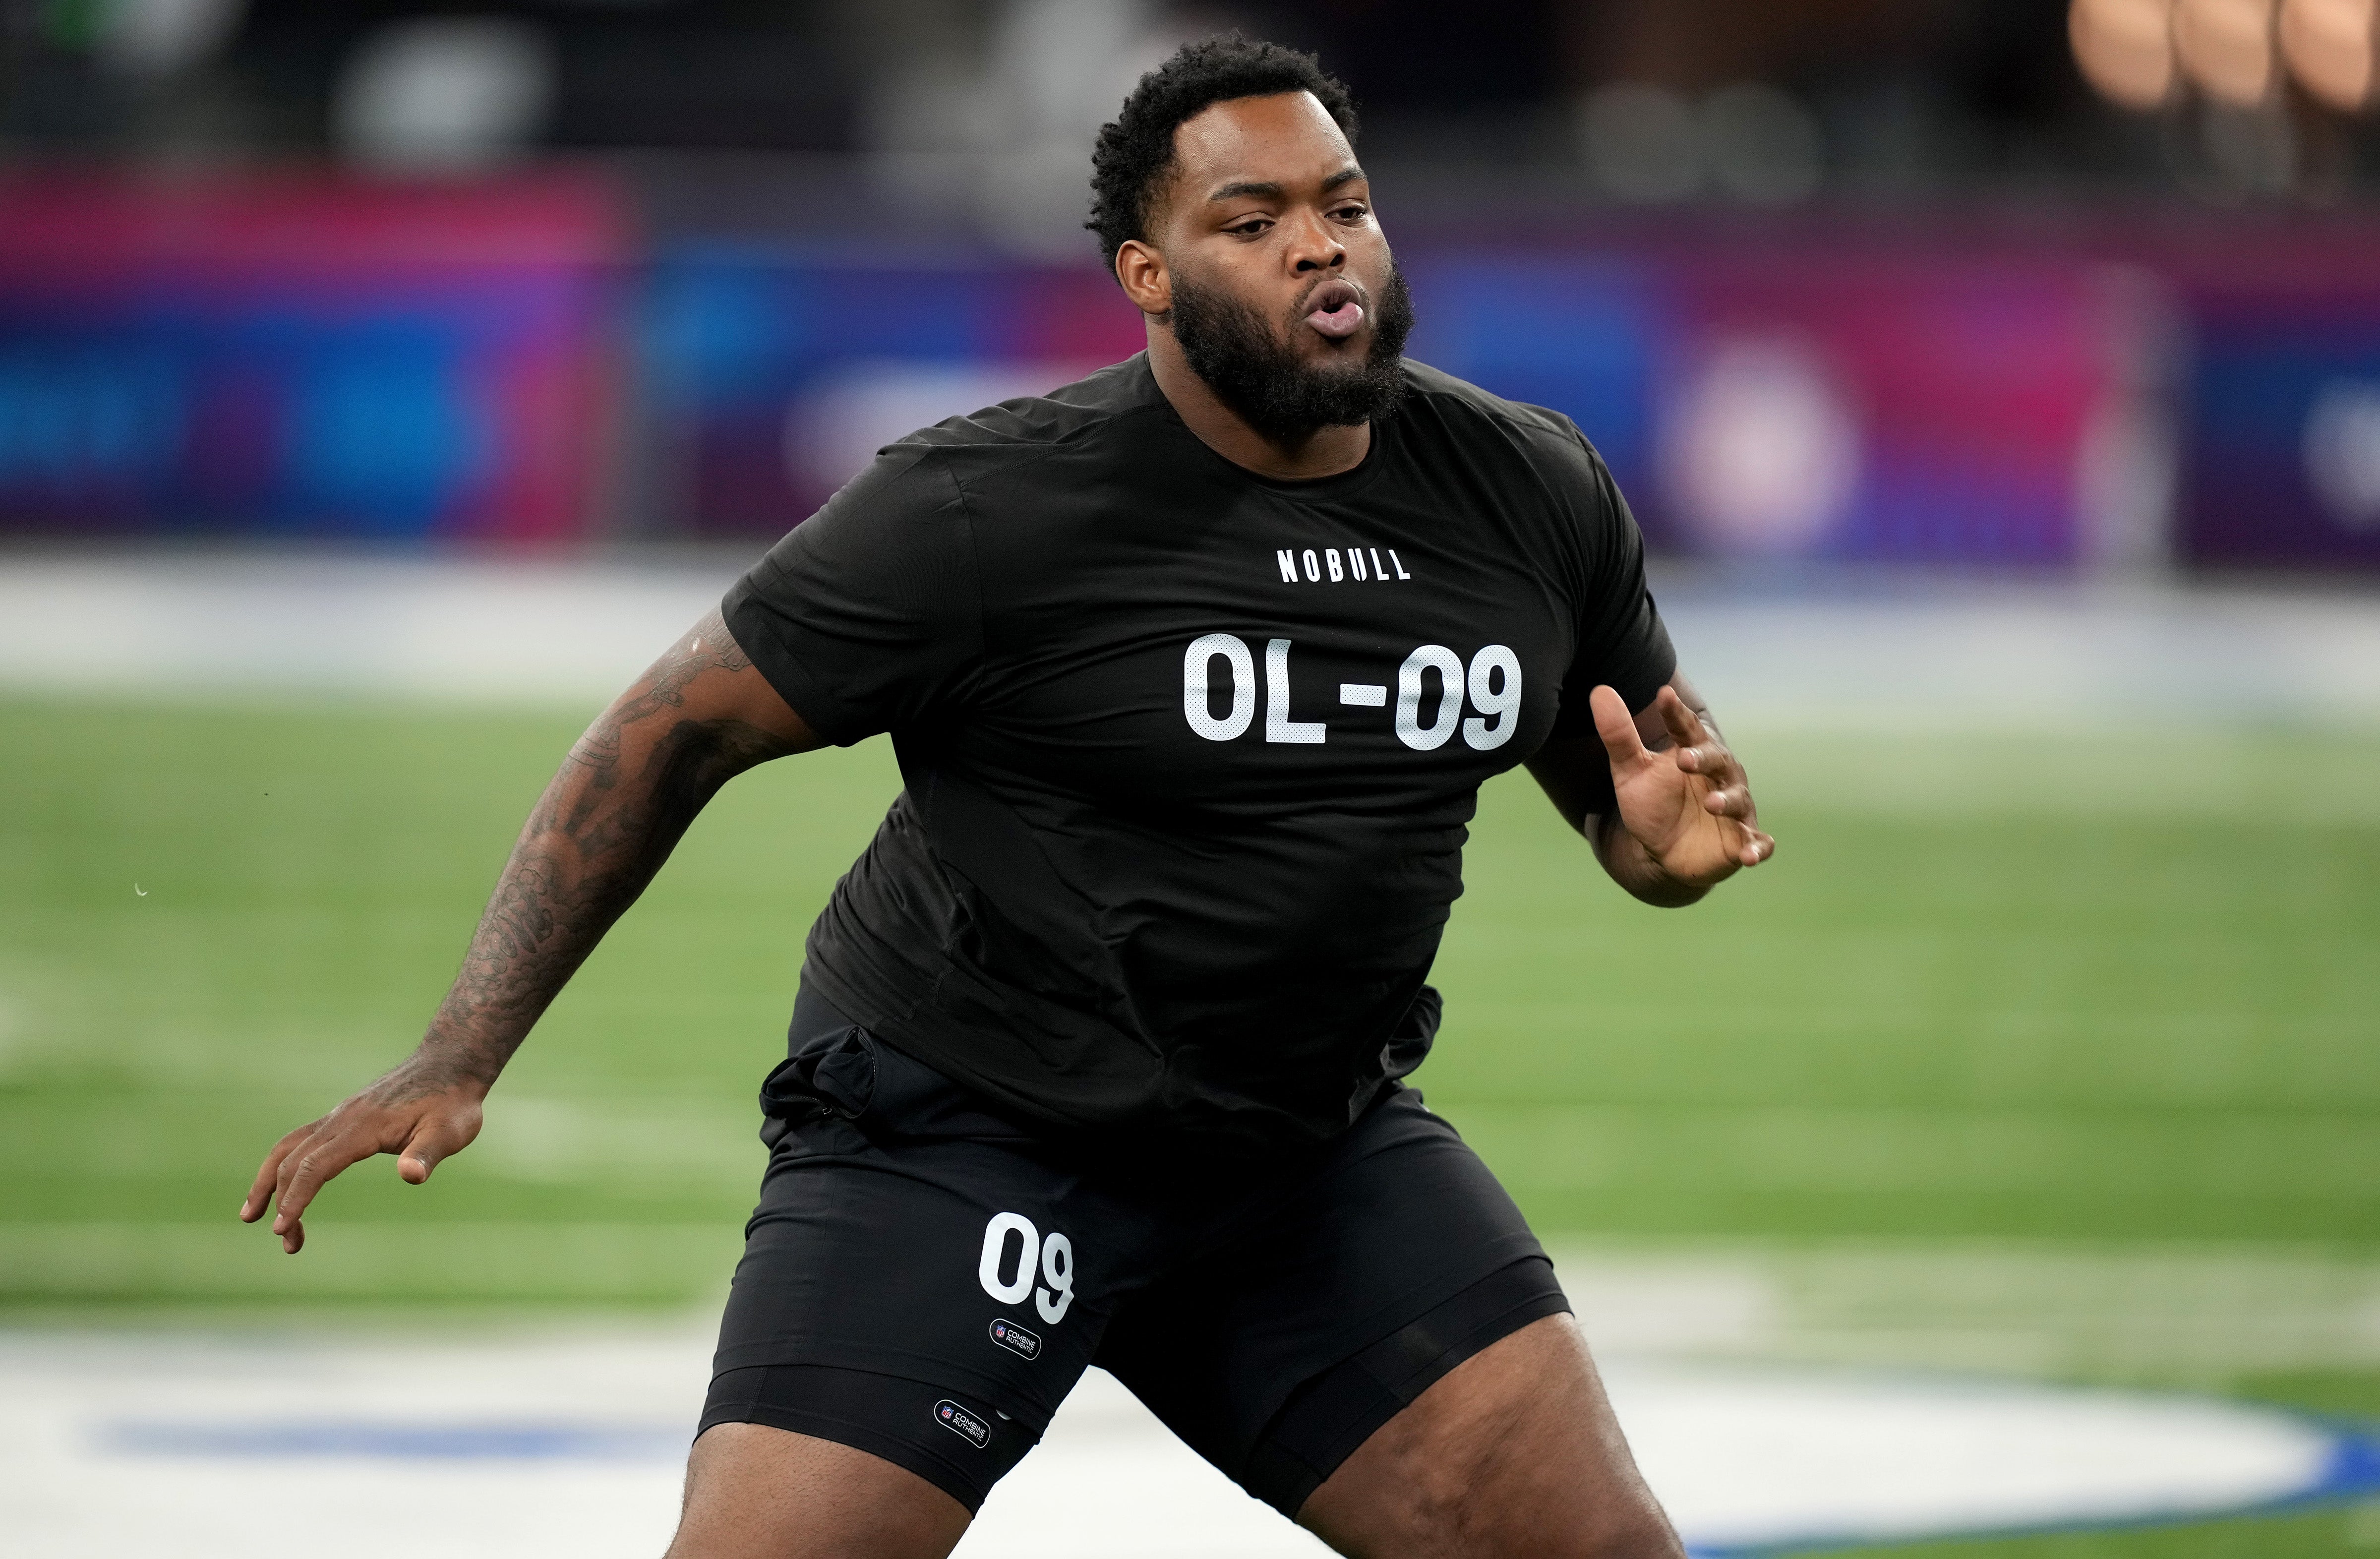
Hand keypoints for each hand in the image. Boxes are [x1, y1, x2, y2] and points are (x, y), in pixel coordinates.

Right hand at [237, 1063, 484, 1253]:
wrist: (450, 1064)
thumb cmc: (453, 1103)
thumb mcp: (451, 1131)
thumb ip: (428, 1153)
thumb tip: (411, 1176)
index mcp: (363, 1127)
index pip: (316, 1165)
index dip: (296, 1197)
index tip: (282, 1228)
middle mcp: (342, 1119)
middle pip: (294, 1160)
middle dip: (281, 1201)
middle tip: (286, 1242)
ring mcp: (339, 1117)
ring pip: (289, 1147)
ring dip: (268, 1181)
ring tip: (251, 1216)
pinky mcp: (343, 1118)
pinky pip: (302, 1141)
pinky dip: (285, 1165)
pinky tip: (284, 1185)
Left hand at [1589, 683, 1774, 889]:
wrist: (1664, 851)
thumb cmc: (1652, 803)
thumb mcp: (1630, 771)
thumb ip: (1618, 735)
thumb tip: (1600, 691)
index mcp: (1695, 753)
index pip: (1686, 729)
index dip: (1675, 714)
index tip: (1662, 696)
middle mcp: (1720, 776)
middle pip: (1717, 760)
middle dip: (1704, 759)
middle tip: (1684, 759)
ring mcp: (1734, 808)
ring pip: (1737, 800)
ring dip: (1726, 801)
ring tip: (1711, 804)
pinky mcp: (1741, 841)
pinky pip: (1756, 844)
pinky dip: (1756, 848)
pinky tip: (1750, 855)